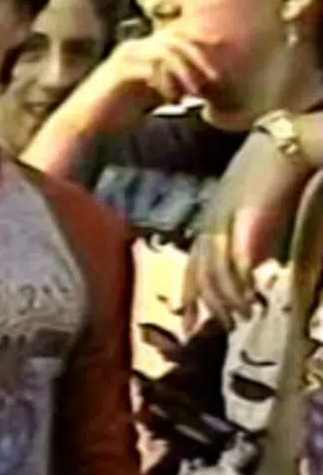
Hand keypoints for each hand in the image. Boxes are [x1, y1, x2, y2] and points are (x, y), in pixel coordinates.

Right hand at [58, 31, 222, 134]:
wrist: (84, 124)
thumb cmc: (116, 111)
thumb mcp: (151, 94)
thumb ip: (171, 84)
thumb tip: (200, 85)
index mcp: (142, 49)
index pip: (178, 38)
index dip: (201, 49)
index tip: (218, 68)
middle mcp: (134, 47)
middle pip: (175, 41)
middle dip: (198, 60)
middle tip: (212, 81)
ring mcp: (125, 57)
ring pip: (165, 53)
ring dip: (184, 73)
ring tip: (193, 94)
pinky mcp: (119, 71)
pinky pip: (151, 70)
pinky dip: (166, 84)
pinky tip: (173, 101)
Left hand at [182, 129, 313, 331]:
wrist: (285, 145)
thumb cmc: (270, 173)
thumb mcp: (248, 207)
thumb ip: (244, 234)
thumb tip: (249, 265)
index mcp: (208, 220)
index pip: (191, 264)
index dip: (189, 295)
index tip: (188, 322)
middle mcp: (210, 223)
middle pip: (199, 273)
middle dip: (205, 305)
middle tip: (214, 330)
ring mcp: (226, 221)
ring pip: (217, 271)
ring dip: (228, 299)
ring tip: (241, 316)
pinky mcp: (247, 220)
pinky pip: (238, 260)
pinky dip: (242, 282)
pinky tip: (252, 296)